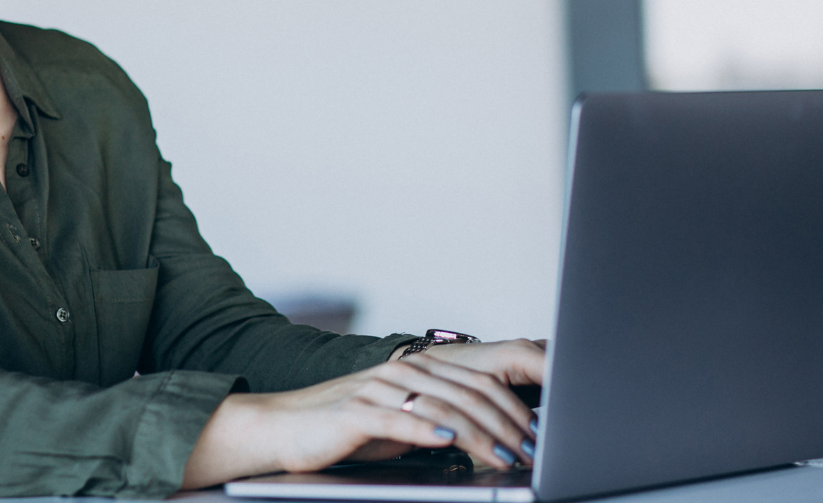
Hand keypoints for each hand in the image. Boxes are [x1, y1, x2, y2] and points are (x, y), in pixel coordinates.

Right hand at [180, 343, 544, 488]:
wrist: (284, 428)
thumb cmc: (345, 429)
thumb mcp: (401, 423)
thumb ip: (439, 421)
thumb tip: (488, 437)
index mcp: (418, 369)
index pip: (479, 384)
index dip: (513, 409)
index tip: (538, 435)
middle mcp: (402, 371)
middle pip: (468, 394)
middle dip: (506, 425)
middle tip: (531, 450)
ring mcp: (379, 388)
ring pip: (442, 407)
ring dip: (480, 434)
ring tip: (504, 454)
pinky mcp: (357, 411)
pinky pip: (398, 419)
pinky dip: (427, 430)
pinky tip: (449, 440)